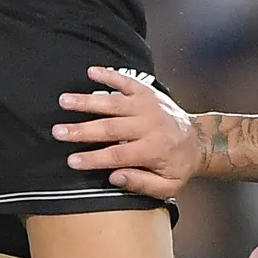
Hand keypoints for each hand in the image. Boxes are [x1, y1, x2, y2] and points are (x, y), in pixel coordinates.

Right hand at [55, 66, 201, 198]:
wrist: (199, 141)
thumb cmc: (178, 165)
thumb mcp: (167, 186)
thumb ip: (141, 183)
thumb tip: (114, 176)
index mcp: (153, 150)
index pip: (117, 155)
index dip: (93, 158)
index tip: (71, 161)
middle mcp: (149, 125)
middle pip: (111, 128)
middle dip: (82, 130)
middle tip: (58, 131)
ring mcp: (147, 106)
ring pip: (114, 103)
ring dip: (87, 101)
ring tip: (64, 100)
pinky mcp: (148, 92)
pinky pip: (127, 82)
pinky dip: (110, 75)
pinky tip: (91, 71)